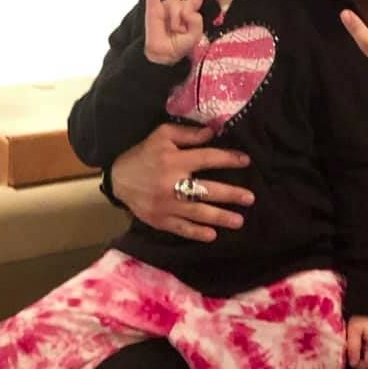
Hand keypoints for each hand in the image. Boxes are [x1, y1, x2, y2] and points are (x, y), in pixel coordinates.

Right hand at [110, 122, 254, 241]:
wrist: (117, 178)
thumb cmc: (144, 154)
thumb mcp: (162, 135)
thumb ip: (188, 134)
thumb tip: (212, 133)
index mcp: (174, 160)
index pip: (207, 159)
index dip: (228, 159)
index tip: (246, 161)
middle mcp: (172, 184)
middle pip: (206, 190)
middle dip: (230, 195)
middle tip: (250, 198)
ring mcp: (165, 205)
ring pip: (197, 213)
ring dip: (220, 217)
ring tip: (239, 221)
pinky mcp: (159, 220)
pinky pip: (180, 228)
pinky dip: (196, 233)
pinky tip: (212, 235)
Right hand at [145, 0, 207, 64]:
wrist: (164, 54)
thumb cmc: (180, 45)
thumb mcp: (195, 35)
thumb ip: (197, 20)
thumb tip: (186, 10)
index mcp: (189, 12)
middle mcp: (178, 7)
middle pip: (185, 3)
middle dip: (185, 18)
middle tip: (180, 32)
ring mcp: (165, 6)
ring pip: (175, 3)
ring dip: (175, 19)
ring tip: (172, 29)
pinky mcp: (153, 8)